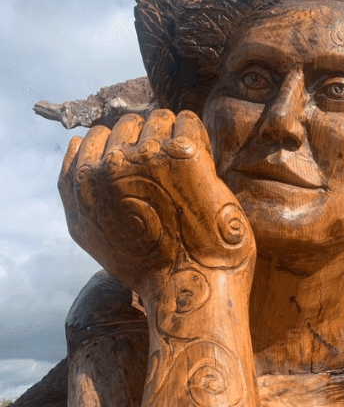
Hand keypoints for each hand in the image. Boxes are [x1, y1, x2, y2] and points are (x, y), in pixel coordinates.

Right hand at [58, 110, 253, 300]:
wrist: (190, 288)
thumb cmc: (148, 266)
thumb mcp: (90, 233)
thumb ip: (77, 191)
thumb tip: (78, 148)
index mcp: (82, 182)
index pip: (97, 135)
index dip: (122, 148)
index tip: (143, 169)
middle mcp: (108, 165)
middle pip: (128, 123)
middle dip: (148, 139)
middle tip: (170, 172)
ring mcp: (146, 157)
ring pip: (159, 118)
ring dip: (174, 135)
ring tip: (187, 169)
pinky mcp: (183, 155)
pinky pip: (187, 121)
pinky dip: (197, 134)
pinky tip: (203, 162)